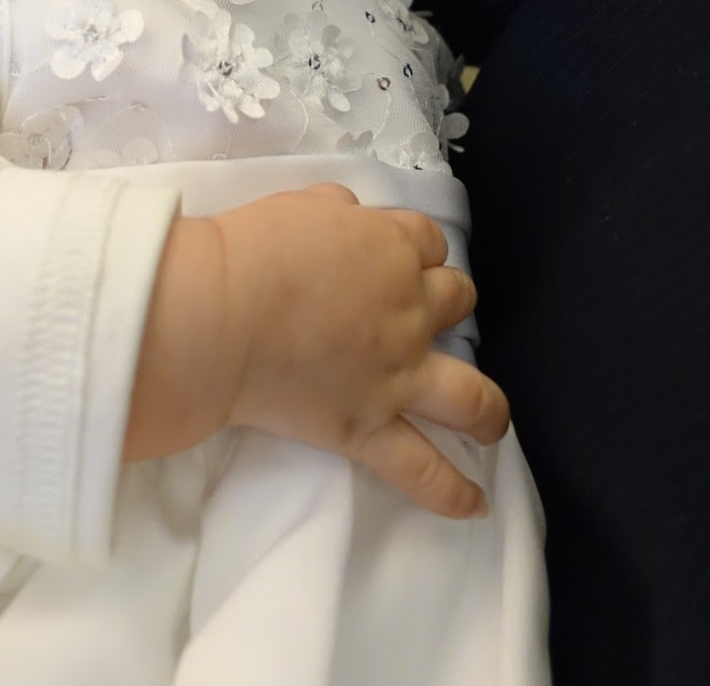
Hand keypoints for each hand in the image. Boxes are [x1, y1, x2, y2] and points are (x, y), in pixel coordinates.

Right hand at [125, 184, 506, 518]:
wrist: (220, 314)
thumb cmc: (252, 250)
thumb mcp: (300, 205)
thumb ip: (337, 212)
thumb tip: (348, 219)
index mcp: (391, 249)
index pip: (428, 242)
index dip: (415, 250)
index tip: (396, 259)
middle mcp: (409, 311)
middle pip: (456, 300)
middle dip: (444, 302)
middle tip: (419, 316)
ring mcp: (398, 374)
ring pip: (471, 393)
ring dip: (486, 406)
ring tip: (489, 422)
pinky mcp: (369, 428)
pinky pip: (422, 470)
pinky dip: (452, 491)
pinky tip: (474, 504)